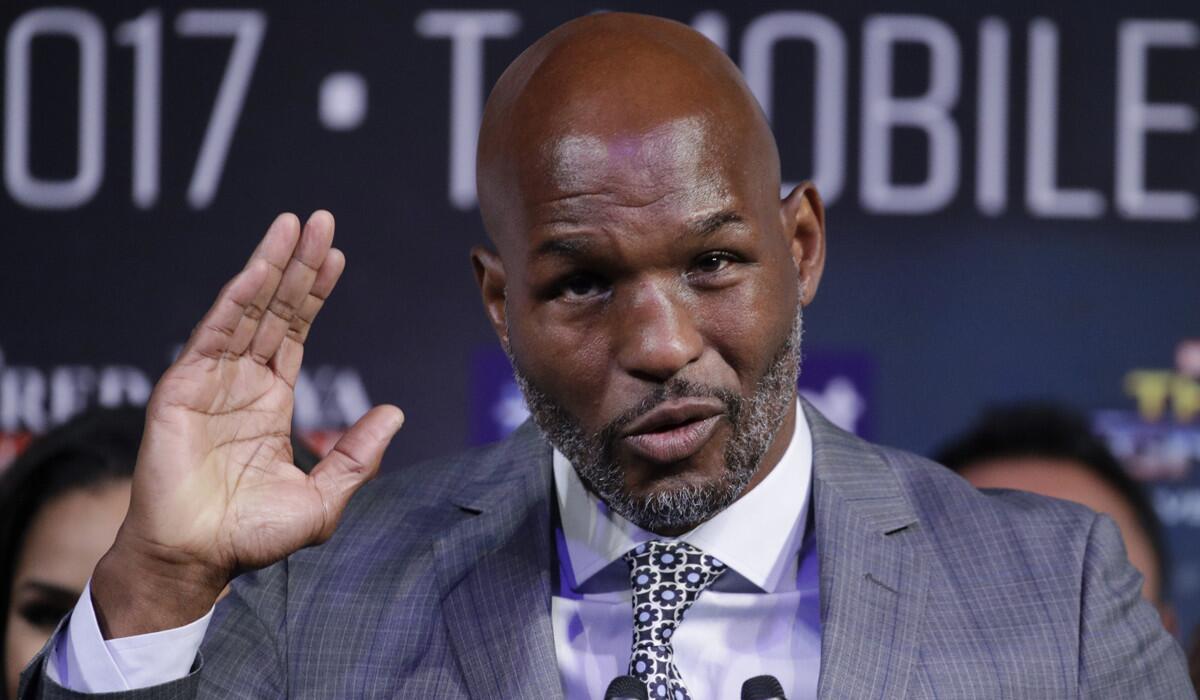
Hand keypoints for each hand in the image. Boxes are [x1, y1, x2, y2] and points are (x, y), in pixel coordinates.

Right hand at [92, 211, 403, 637]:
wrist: (195, 560)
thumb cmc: (250, 537)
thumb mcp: (323, 498)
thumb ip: (358, 455)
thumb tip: (396, 412)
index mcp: (270, 401)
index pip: (296, 332)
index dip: (315, 294)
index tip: (337, 257)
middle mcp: (241, 382)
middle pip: (275, 309)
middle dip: (299, 265)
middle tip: (321, 220)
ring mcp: (210, 380)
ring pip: (246, 310)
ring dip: (270, 266)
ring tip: (295, 225)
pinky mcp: (182, 387)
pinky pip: (214, 333)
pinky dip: (237, 298)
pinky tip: (259, 269)